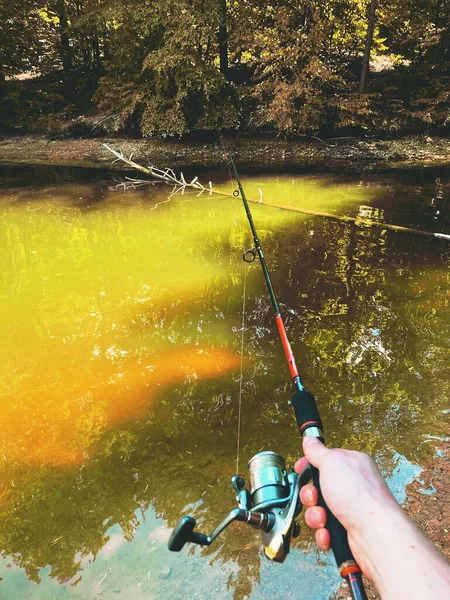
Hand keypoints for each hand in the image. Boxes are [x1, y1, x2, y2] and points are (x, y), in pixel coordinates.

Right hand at [294, 436, 399, 579]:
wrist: (374, 533)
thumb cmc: (361, 497)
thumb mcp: (332, 463)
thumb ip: (318, 451)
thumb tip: (310, 440)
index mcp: (352, 464)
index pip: (325, 460)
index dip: (310, 465)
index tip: (300, 469)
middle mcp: (353, 485)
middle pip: (319, 487)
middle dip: (310, 495)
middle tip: (314, 497)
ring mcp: (351, 508)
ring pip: (320, 509)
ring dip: (315, 516)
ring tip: (323, 519)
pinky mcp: (348, 528)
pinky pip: (326, 529)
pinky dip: (324, 533)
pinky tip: (329, 532)